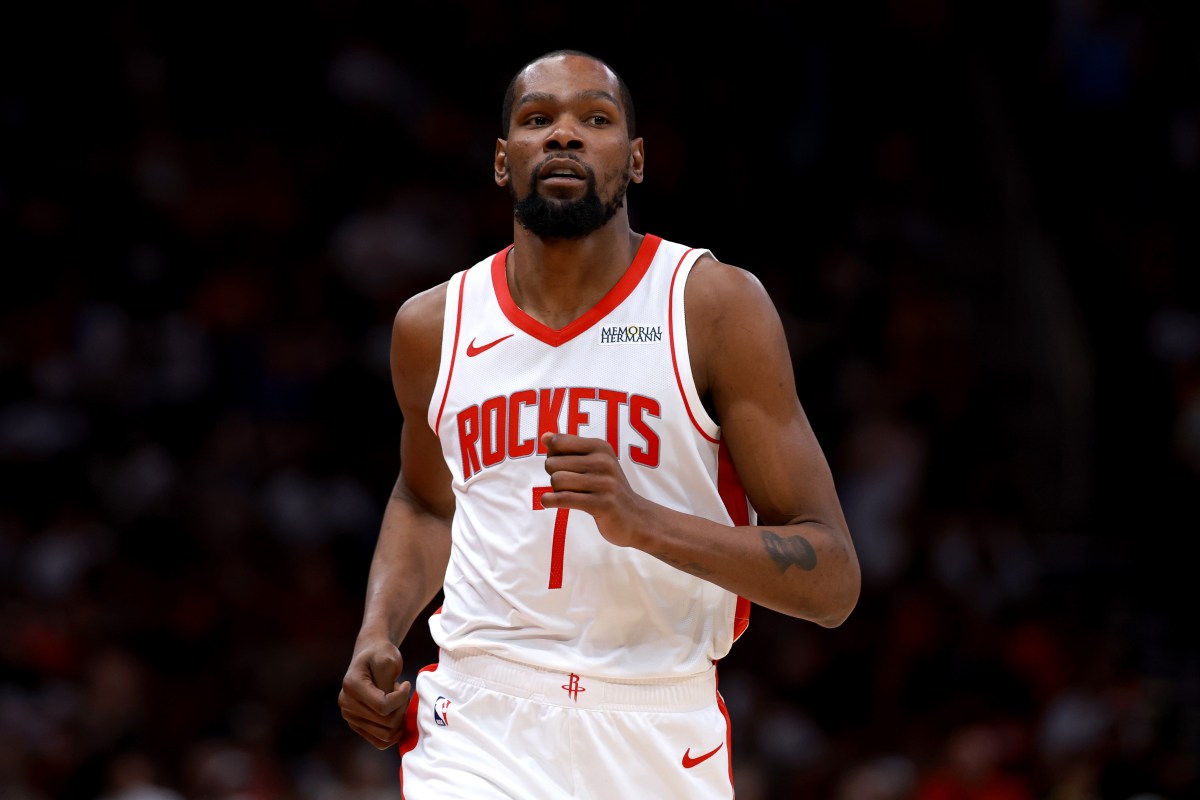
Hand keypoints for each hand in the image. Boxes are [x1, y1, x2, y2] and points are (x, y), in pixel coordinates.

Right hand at [338, 637, 411, 748]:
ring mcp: (350, 716)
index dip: (402, 698)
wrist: (371, 655)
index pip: (383, 706)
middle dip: (402, 709)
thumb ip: (387, 684)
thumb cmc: (381, 654)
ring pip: (385, 735)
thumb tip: (388, 709)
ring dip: (399, 720)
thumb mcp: (388, 661)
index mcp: (351, 686)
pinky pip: (379, 742)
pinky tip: (397, 715)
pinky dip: (394, 733)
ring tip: (397, 702)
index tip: (406, 684)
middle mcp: (346, 704)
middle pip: (386, 722)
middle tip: (402, 693)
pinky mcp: (357, 725)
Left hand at [540, 432, 649, 547]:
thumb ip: (570, 448)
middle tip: (566, 485)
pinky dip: (549, 501)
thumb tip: (544, 437)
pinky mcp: (601, 504)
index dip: (552, 455)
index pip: (558, 442)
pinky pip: (563, 498)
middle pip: (553, 463)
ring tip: (567, 495)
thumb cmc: (608, 488)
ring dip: (555, 490)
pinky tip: (548, 502)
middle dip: (553, 475)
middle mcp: (603, 461)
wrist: (636, 517)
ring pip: (557, 480)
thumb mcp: (595, 462)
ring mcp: (604, 483)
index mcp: (600, 447)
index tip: (562, 467)